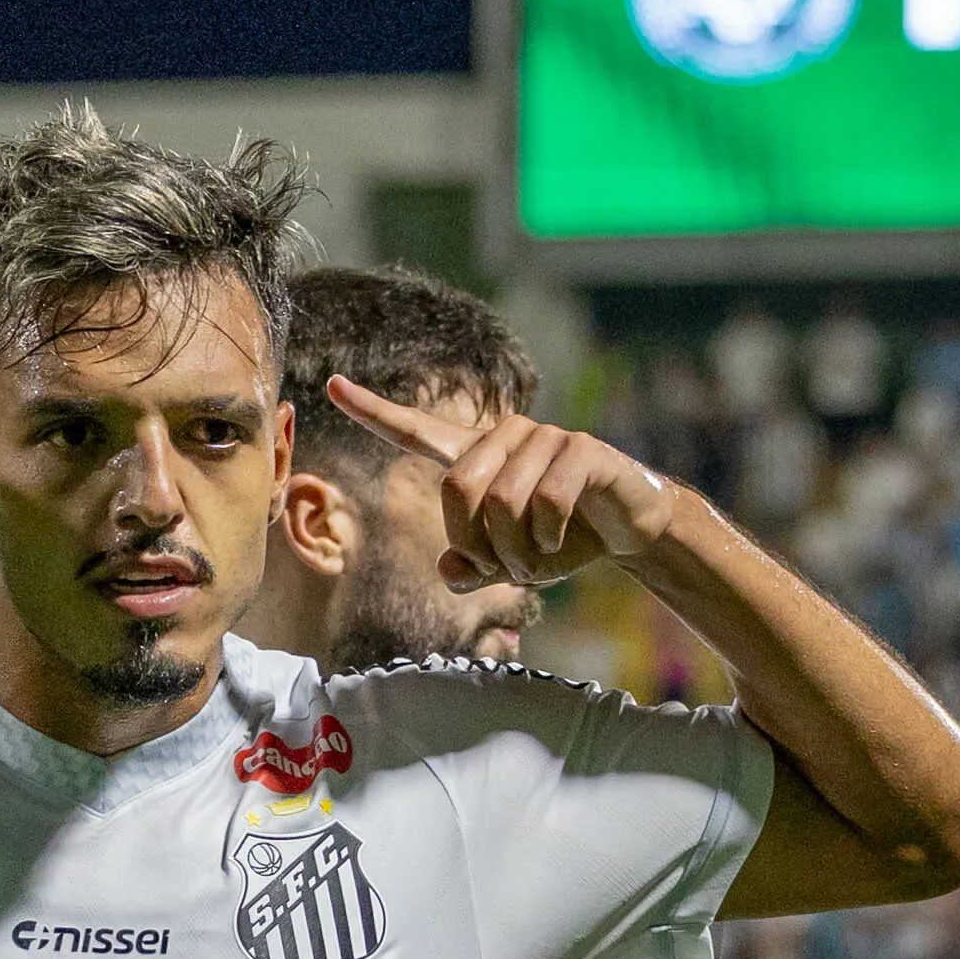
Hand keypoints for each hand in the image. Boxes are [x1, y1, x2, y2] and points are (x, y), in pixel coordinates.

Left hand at [325, 375, 677, 589]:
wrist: (626, 528)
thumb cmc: (560, 539)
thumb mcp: (509, 563)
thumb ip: (473, 568)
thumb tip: (449, 572)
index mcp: (476, 456)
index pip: (416, 430)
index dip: (374, 411)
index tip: (333, 386)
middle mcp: (505, 436)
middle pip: (458, 489)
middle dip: (477, 543)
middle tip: (503, 567)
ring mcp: (544, 438)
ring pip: (503, 501)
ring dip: (517, 550)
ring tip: (536, 559)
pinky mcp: (582, 448)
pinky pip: (546, 499)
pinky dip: (549, 537)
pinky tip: (561, 541)